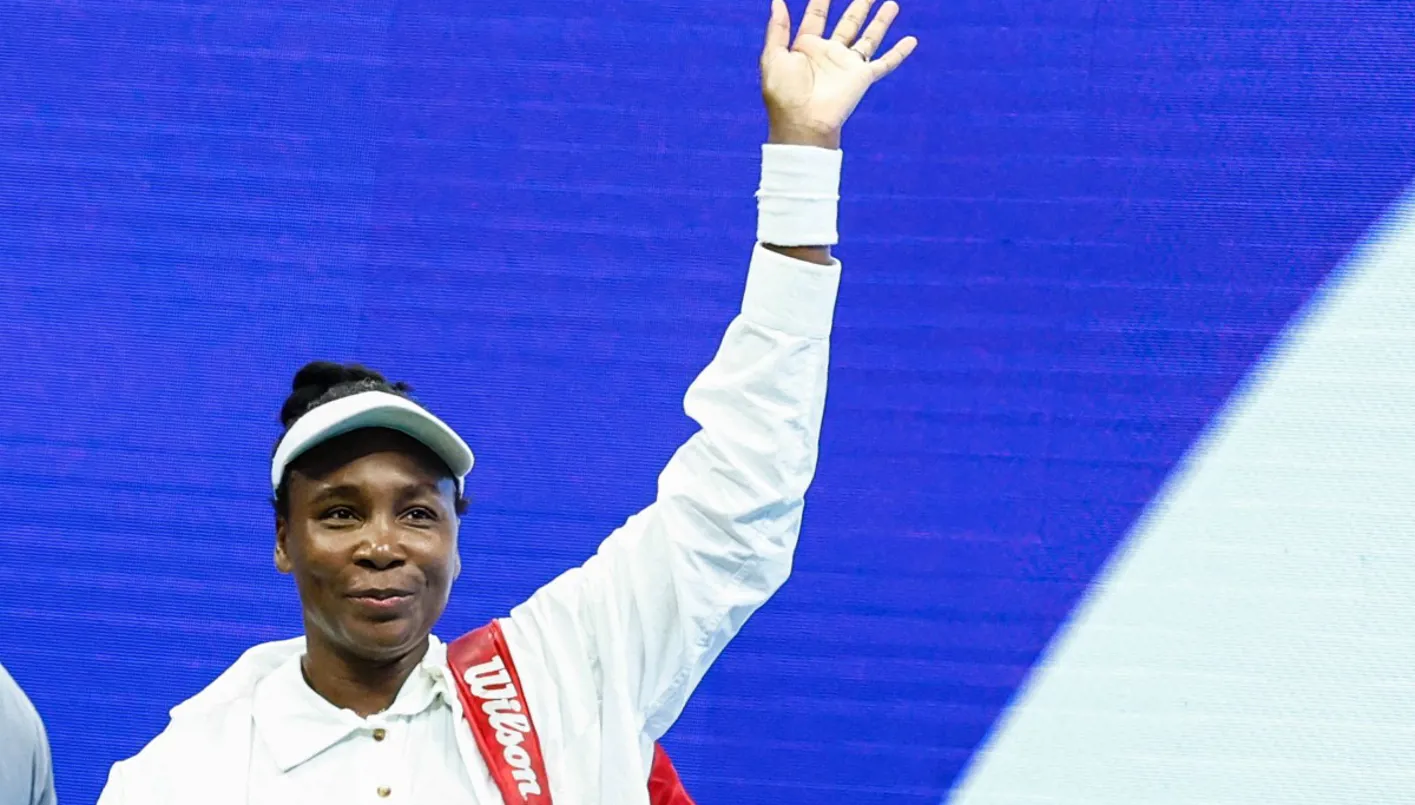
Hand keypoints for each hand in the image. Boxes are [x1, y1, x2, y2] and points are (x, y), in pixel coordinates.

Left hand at [761, 0, 916, 148]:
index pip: (817, 16)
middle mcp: (829, 54)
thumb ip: (777, 29)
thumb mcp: (773, 57)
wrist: (803, 123)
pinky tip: (911, 41)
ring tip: (891, 4)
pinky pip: (885, 63)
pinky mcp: (862, 77)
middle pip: (848, 22)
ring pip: (869, 37)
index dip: (822, 0)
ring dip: (880, 21)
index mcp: (807, 48)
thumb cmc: (784, 94)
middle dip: (858, 6)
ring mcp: (847, 66)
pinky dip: (899, 53)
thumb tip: (777, 1)